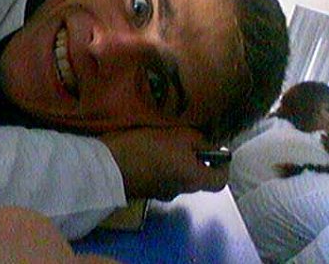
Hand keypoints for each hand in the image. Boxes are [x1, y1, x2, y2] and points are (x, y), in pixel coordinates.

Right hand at [99, 127, 228, 199]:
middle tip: (184, 138)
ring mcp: (160, 193)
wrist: (106, 167)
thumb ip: (198, 140)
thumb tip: (209, 146)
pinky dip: (157, 165)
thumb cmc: (146, 148)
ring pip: (176, 176)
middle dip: (194, 159)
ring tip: (161, 142)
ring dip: (174, 162)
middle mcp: (180, 191)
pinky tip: (145, 150)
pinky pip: (158, 177)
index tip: (215, 149)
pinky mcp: (142, 191)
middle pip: (196, 178)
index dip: (222, 165)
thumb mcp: (177, 135)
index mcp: (193, 179)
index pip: (220, 180)